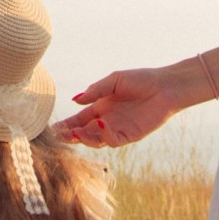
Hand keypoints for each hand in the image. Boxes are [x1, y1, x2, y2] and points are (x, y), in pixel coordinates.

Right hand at [57, 66, 188, 147]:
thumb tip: (75, 100)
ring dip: (85, 137)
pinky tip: (101, 124)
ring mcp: (117, 129)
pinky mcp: (130, 136)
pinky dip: (105, 135)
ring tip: (77, 132)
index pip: (79, 118)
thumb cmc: (141, 79)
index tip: (52, 128)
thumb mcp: (115, 80)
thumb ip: (96, 90)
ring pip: (96, 140)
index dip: (66, 124)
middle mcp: (106, 120)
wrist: (166, 86)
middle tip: (59, 136)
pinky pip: (113, 140)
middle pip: (84, 132)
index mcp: (100, 107)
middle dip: (71, 135)